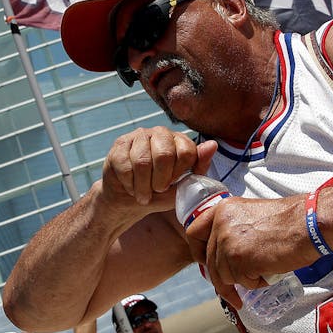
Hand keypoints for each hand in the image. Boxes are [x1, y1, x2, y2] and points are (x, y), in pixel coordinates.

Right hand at [99, 127, 217, 209]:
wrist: (129, 200)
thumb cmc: (159, 192)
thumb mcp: (183, 185)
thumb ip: (199, 166)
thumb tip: (213, 145)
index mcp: (179, 141)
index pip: (187, 152)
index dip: (179, 174)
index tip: (173, 185)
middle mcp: (160, 133)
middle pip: (165, 154)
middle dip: (160, 181)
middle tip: (157, 190)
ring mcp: (139, 136)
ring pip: (142, 162)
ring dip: (143, 187)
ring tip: (143, 194)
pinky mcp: (120, 144)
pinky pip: (126, 166)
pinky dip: (129, 184)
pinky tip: (130, 186)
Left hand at [185, 195, 314, 291]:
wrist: (309, 224)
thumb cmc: (289, 222)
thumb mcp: (250, 215)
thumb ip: (232, 229)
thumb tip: (222, 257)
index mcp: (222, 209)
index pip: (194, 233)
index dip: (199, 253)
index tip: (206, 265)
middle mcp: (220, 224)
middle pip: (210, 262)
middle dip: (222, 281)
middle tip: (233, 295)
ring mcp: (228, 242)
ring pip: (225, 275)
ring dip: (245, 280)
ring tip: (266, 269)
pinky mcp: (239, 260)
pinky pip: (242, 282)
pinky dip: (256, 282)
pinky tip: (270, 270)